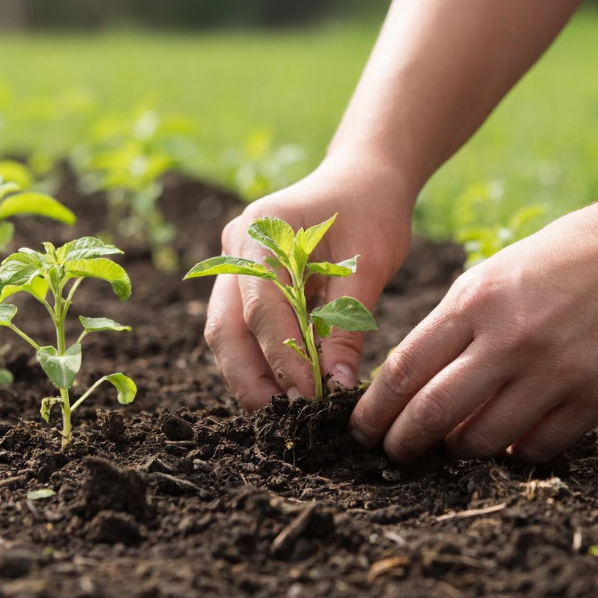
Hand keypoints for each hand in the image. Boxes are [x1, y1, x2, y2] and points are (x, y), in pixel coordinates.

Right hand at [203, 157, 414, 408]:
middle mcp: (236, 248)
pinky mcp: (247, 283)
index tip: (310, 397)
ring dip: (250, 375)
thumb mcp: (370, 262)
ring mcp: (236, 265)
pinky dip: (259, 360)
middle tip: (282, 419)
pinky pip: (242, 329)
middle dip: (250, 378)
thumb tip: (335, 386)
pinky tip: (286, 389)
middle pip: (225, 327)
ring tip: (284, 412)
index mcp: (261, 231)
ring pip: (226, 334)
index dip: (282, 359)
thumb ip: (347, 323)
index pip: (262, 309)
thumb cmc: (372, 209)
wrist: (365, 177)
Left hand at [349, 189, 597, 462]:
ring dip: (458, 452)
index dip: (377, 408)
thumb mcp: (497, 273)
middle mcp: (511, 337)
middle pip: (434, 412)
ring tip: (449, 451)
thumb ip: (457, 324)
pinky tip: (508, 447)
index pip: (406, 368)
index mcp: (477, 299)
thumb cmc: (567, 254)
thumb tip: (418, 385)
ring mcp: (557, 369)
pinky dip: (517, 453)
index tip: (362, 427)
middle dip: (403, 442)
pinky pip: (542, 446)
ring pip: (485, 439)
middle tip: (392, 453)